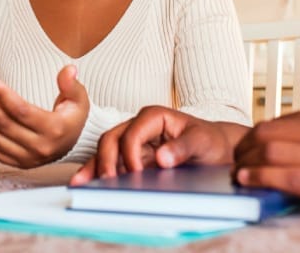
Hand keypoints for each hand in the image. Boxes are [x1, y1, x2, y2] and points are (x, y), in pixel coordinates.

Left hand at [0, 65, 88, 167]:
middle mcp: (39, 147)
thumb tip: (68, 70)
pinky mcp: (16, 163)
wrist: (73, 142)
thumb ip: (71, 84)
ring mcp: (26, 158)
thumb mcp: (78, 98)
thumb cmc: (72, 117)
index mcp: (54, 130)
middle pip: (2, 122)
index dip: (1, 93)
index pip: (20, 110)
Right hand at [70, 106, 248, 184]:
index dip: (129, 153)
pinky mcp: (133, 157)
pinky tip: (86, 184)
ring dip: (95, 166)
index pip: (132, 133)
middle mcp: (139, 126)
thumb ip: (182, 148)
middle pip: (112, 138)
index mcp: (154, 116)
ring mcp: (134, 142)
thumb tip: (161, 159)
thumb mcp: (202, 142)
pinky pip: (112, 163)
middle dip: (106, 160)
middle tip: (107, 182)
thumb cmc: (211, 141)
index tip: (136, 174)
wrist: (218, 149)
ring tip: (81, 184)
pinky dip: (99, 172)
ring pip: (107, 150)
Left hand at [233, 103, 299, 215]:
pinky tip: (250, 182)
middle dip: (245, 147)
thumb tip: (297, 142)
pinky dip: (261, 179)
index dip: (257, 135)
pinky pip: (288, 178)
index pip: (282, 120)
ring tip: (237, 173)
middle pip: (269, 133)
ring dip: (247, 163)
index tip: (247, 146)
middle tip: (235, 160)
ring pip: (272, 153)